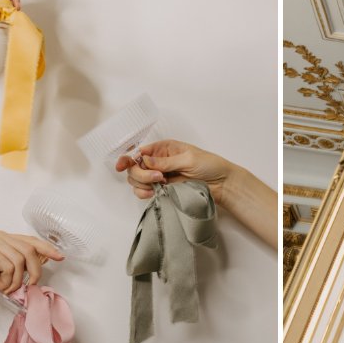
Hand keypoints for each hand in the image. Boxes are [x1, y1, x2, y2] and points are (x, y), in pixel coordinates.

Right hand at [0, 230, 62, 306]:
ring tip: (7, 288)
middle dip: (34, 270)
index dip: (46, 248)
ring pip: (20, 259)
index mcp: (1, 236)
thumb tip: (44, 260)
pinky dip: (7, 280)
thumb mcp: (4, 272)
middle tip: (30, 285)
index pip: (29, 240)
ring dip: (17, 280)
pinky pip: (9, 265)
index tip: (59, 256)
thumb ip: (20, 264)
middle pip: (29, 249)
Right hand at [116, 139, 233, 205]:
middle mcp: (158, 161)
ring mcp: (158, 176)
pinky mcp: (161, 190)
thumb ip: (165, 162)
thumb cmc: (209, 165)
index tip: (123, 165)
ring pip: (136, 181)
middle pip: (134, 168)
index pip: (139, 152)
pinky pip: (143, 192)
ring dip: (143, 184)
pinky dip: (144, 194)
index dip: (128, 158)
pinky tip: (155, 193)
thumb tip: (145, 160)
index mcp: (164, 148)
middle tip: (159, 178)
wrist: (220, 184)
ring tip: (162, 185)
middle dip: (141, 174)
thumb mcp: (188, 159)